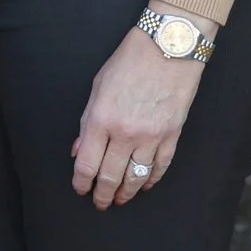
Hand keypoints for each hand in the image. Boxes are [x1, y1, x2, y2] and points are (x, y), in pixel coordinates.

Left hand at [72, 25, 200, 208]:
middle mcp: (125, 133)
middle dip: (103, 194)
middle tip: (100, 202)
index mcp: (101, 119)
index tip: (80, 189)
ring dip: (126, 193)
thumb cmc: (129, 61)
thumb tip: (78, 149)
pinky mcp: (172, 135)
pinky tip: (144, 185)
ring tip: (120, 199)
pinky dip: (151, 180)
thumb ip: (87, 122)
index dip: (81, 182)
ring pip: (136, 177)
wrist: (168, 47)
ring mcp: (151, 136)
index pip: (86, 164)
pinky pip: (160, 166)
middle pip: (110, 176)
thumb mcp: (98, 87)